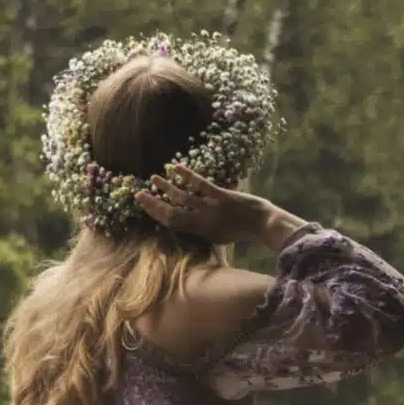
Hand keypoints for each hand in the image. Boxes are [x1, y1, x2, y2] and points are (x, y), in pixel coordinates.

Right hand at [136, 165, 304, 249]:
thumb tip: (189, 221)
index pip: (172, 223)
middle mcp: (202, 221)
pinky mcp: (222, 197)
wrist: (264, 225)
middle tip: (139, 194)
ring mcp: (211, 209)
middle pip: (172, 212)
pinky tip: (176, 167)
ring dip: (166, 187)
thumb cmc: (243, 231)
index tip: (144, 205)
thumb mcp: (220, 237)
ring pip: (183, 198)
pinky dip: (187, 176)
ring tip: (154, 178)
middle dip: (154, 203)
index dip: (155, 214)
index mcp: (201, 231)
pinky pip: (201, 185)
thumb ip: (203, 229)